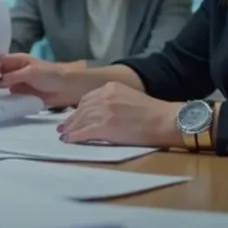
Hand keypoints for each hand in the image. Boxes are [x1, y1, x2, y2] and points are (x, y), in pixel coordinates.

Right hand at [0, 53, 76, 107]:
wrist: (67, 88)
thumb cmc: (51, 74)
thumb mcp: (30, 73)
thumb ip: (13, 76)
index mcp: (17, 60)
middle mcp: (14, 71)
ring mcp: (17, 84)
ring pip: (1, 87)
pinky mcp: (21, 96)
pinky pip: (9, 97)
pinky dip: (3, 100)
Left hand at [57, 82, 182, 147]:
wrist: (164, 120)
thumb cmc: (154, 113)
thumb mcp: (130, 98)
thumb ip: (115, 102)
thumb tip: (104, 114)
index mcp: (111, 87)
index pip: (88, 98)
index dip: (79, 110)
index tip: (74, 117)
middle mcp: (105, 96)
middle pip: (82, 109)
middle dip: (72, 119)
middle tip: (63, 128)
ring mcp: (104, 111)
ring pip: (81, 120)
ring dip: (70, 129)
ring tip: (64, 136)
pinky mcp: (105, 126)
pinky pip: (84, 132)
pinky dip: (74, 137)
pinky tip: (69, 141)